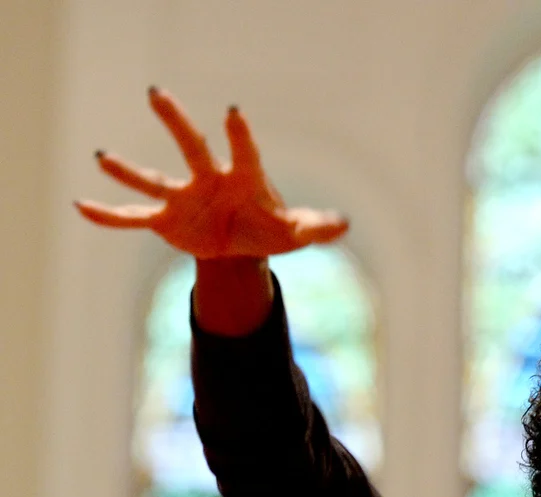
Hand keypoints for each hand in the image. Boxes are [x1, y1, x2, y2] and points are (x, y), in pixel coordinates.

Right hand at [75, 87, 347, 258]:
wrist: (244, 243)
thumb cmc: (273, 227)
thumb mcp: (297, 232)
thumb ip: (317, 226)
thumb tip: (344, 225)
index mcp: (245, 178)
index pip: (244, 152)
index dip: (240, 134)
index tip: (234, 111)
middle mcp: (210, 179)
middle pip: (192, 147)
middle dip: (177, 122)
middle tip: (157, 94)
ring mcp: (185, 198)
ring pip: (154, 180)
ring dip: (129, 170)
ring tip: (104, 156)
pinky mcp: (168, 221)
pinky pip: (134, 217)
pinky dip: (109, 215)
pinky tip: (82, 206)